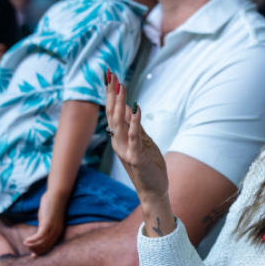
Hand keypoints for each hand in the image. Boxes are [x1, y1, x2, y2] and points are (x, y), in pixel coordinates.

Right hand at [23, 188, 65, 255]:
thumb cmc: (52, 206)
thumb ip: (45, 227)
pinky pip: (39, 237)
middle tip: (28, 250)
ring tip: (25, 244)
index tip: (33, 255)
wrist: (57, 195)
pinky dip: (32, 240)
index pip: (50, 246)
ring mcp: (52, 229)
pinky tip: (25, 241)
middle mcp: (56, 232)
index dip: (41, 252)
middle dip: (36, 250)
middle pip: (46, 247)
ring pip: (42, 243)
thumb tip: (39, 233)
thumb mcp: (49, 219)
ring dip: (32, 246)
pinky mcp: (47, 224)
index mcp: (58, 232)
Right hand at [105, 71, 168, 205]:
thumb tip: (127, 106)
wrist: (154, 191)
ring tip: (121, 86)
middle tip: (111, 75)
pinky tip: (136, 108)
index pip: (112, 112)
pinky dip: (135, 122)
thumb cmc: (149, 166)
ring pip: (119, 123)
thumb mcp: (142, 140)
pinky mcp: (137, 157)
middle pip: (112, 114)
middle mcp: (118, 142)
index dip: (111, 94)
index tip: (110, 76)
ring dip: (120, 103)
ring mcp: (126, 150)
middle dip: (112, 94)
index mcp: (119, 138)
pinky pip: (135, 137)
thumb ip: (134, 124)